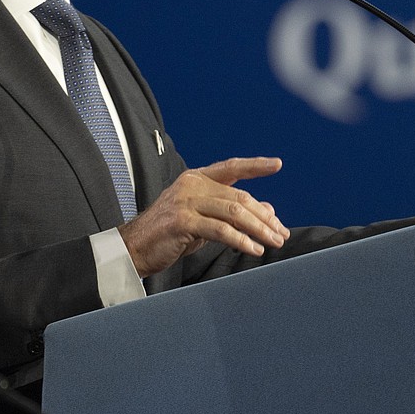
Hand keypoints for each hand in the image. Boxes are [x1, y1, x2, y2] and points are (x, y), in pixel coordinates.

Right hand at [118, 157, 287, 277]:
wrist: (134, 248)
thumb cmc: (168, 235)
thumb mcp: (203, 219)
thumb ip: (230, 212)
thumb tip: (266, 210)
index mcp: (196, 178)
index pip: (231, 167)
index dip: (255, 165)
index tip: (276, 164)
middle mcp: (192, 185)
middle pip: (239, 198)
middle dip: (264, 217)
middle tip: (280, 232)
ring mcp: (186, 202)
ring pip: (234, 213)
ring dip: (258, 229)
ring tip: (273, 241)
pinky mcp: (182, 222)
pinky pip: (221, 230)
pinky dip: (241, 240)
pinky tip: (253, 249)